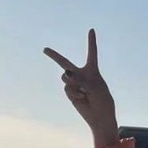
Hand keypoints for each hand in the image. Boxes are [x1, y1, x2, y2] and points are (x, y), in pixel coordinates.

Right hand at [44, 30, 118, 147]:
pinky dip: (74, 92)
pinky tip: (82, 97)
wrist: (100, 116)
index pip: (92, 53)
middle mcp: (81, 75)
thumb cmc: (102, 100)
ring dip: (72, 81)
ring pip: (65, 77)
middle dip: (54, 56)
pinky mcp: (70, 93)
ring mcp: (74, 84)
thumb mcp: (95, 86)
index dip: (91, 42)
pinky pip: (67, 87)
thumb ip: (80, 78)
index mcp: (92, 70)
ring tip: (84, 91)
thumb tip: (66, 75)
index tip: (92, 30)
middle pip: (65, 63)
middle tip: (45, 49)